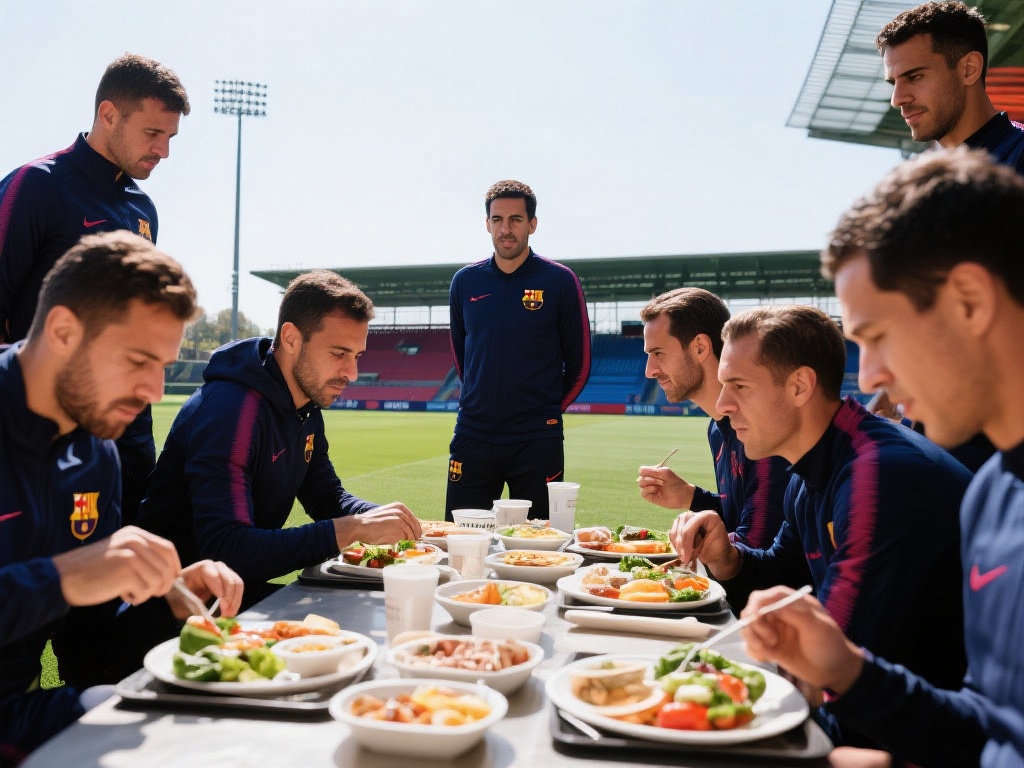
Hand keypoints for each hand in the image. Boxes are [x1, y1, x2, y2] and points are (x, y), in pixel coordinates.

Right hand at [53, 525, 181, 606]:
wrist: (63, 577)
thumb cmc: (92, 569)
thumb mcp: (119, 551)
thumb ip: (142, 555)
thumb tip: (169, 572)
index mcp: (135, 534)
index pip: (168, 548)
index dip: (174, 566)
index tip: (172, 579)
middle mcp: (135, 541)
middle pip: (167, 566)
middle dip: (163, 584)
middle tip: (147, 592)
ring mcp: (131, 555)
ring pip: (159, 580)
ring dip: (147, 592)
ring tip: (129, 592)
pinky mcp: (126, 572)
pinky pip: (146, 591)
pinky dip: (137, 598)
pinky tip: (122, 595)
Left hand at [166, 560, 244, 619]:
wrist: (179, 593)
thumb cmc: (178, 597)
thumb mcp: (181, 603)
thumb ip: (194, 609)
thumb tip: (208, 620)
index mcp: (200, 569)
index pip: (214, 575)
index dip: (219, 589)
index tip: (222, 606)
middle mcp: (215, 567)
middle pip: (229, 578)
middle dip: (230, 598)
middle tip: (227, 614)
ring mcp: (224, 572)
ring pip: (237, 584)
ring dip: (236, 600)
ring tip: (229, 615)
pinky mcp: (229, 580)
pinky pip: (238, 589)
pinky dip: (236, 601)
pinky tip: (231, 611)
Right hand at [334, 502, 421, 548]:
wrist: (359, 526)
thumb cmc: (370, 524)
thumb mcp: (386, 517)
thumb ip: (396, 521)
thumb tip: (406, 532)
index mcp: (398, 506)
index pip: (413, 518)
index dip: (416, 528)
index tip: (416, 535)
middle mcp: (400, 510)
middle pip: (414, 525)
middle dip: (416, 534)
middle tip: (415, 542)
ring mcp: (399, 518)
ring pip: (411, 531)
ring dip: (412, 539)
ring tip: (410, 545)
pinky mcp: (397, 526)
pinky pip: (406, 536)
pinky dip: (407, 542)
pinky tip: (404, 545)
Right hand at [636, 465, 694, 508]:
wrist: (683, 495)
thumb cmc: (676, 482)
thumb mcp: (665, 473)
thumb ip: (652, 471)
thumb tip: (640, 473)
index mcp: (654, 473)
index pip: (642, 470)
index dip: (646, 471)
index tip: (658, 474)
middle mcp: (650, 481)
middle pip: (640, 477)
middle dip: (650, 478)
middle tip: (662, 481)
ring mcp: (650, 489)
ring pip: (640, 484)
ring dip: (650, 483)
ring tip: (660, 485)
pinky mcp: (650, 497)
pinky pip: (643, 492)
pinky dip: (649, 489)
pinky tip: (656, 490)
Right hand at [669, 510, 738, 578]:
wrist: (718, 555)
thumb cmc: (718, 551)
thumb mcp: (712, 547)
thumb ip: (699, 543)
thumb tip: (684, 546)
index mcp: (709, 516)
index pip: (693, 522)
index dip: (687, 539)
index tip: (687, 555)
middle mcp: (698, 514)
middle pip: (682, 522)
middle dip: (681, 541)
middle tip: (684, 557)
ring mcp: (689, 519)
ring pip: (676, 527)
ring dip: (677, 543)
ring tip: (682, 556)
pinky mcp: (682, 526)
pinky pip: (673, 533)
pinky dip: (674, 543)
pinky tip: (680, 552)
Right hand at [741, 586, 864, 694]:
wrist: (836, 673)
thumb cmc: (830, 645)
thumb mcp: (818, 627)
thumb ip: (795, 613)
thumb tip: (768, 605)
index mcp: (791, 604)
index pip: (764, 596)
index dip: (756, 605)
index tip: (756, 619)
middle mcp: (779, 615)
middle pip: (751, 612)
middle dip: (755, 626)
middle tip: (771, 640)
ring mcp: (773, 632)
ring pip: (747, 629)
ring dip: (753, 639)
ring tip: (770, 650)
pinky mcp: (770, 648)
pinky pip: (751, 646)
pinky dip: (755, 651)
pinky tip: (769, 657)